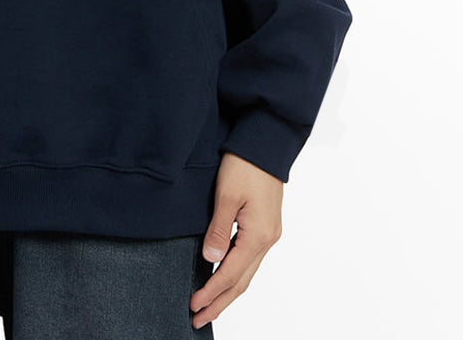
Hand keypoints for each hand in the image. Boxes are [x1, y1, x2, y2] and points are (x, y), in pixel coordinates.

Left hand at [189, 151, 283, 329]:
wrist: (266, 143)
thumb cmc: (246, 164)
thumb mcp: (226, 195)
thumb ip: (218, 229)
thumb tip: (210, 260)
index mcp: (258, 235)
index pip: (230, 274)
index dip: (211, 292)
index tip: (193, 305)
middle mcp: (267, 240)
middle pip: (242, 282)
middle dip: (220, 302)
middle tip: (198, 319)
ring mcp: (269, 234)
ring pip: (247, 273)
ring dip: (227, 292)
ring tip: (209, 306)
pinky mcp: (265, 226)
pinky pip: (249, 260)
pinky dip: (235, 274)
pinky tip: (223, 277)